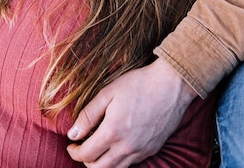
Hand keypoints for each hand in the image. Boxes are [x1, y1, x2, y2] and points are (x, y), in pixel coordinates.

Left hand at [66, 58, 197, 167]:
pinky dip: (119, 161)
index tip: (71, 144)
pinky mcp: (152, 150)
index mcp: (113, 131)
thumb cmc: (140, 83)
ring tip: (97, 151)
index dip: (74, 151)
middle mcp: (127, 147)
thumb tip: (72, 134)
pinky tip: (116, 147)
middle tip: (81, 149)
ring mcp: (141, 151)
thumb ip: (88, 114)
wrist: (172, 84)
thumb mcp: (109, 92)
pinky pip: (131, 164)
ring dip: (101, 165)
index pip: (86, 154)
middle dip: (85, 161)